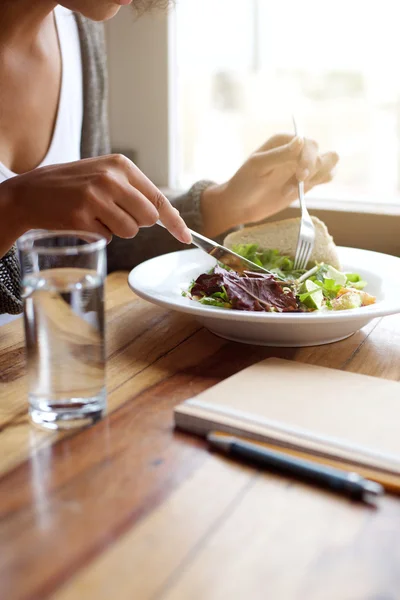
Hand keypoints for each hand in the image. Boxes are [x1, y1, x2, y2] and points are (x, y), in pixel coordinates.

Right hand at [0, 154, 190, 254]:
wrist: (30, 192)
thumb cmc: (71, 186)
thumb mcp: (103, 175)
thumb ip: (132, 190)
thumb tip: (164, 214)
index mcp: (120, 165)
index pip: (158, 198)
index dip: (174, 221)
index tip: (186, 237)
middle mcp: (111, 178)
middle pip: (147, 218)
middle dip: (136, 223)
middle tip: (113, 214)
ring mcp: (95, 197)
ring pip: (129, 231)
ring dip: (115, 230)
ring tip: (94, 215)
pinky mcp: (81, 217)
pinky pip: (107, 238)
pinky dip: (98, 235)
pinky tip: (81, 220)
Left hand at [201, 134, 338, 237]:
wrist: (240, 205)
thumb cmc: (244, 183)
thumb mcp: (258, 167)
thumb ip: (280, 154)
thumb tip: (301, 139)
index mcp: (284, 141)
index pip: (309, 144)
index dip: (309, 160)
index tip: (300, 176)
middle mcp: (297, 150)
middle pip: (323, 154)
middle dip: (313, 171)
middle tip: (296, 183)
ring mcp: (303, 166)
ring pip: (330, 163)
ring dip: (318, 177)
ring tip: (297, 189)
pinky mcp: (307, 182)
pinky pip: (327, 176)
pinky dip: (322, 182)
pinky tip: (302, 191)